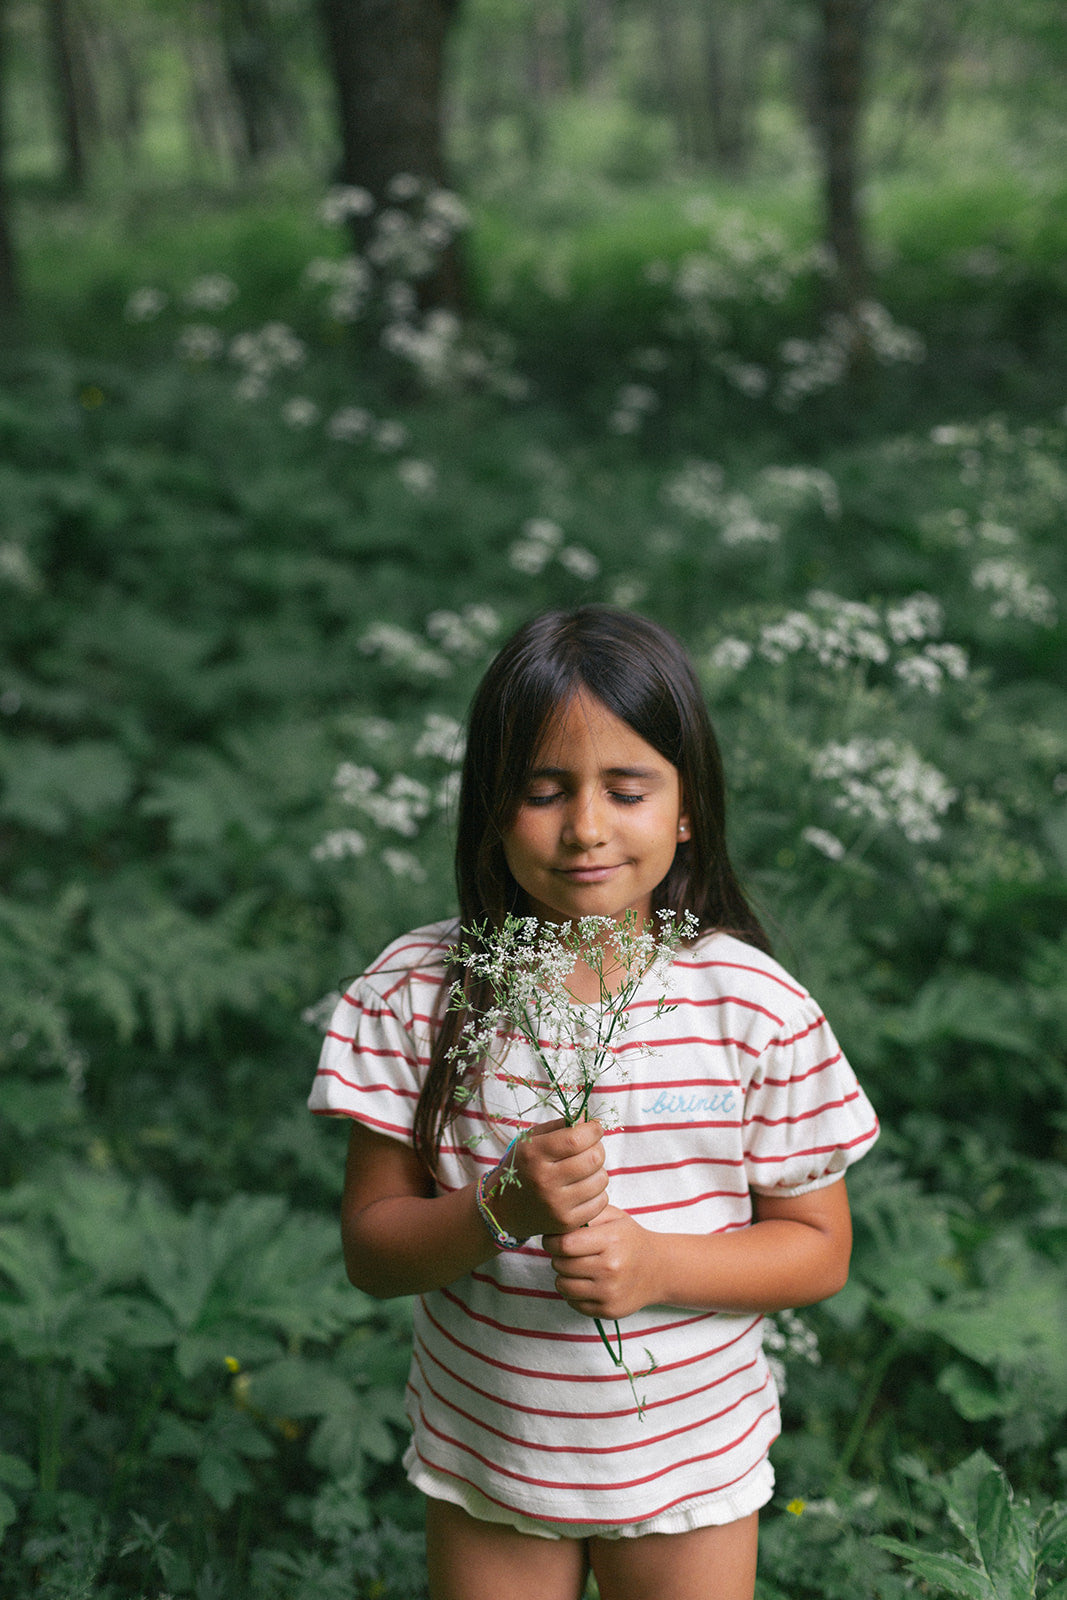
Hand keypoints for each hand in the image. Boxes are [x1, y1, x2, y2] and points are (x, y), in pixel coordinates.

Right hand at [488, 1119, 607, 1239]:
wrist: (505, 1209)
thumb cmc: (524, 1166)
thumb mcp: (533, 1140)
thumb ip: (561, 1126)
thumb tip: (590, 1120)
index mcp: (533, 1154)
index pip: (576, 1138)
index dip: (593, 1130)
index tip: (595, 1129)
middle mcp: (544, 1180)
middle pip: (593, 1158)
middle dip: (597, 1149)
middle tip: (589, 1150)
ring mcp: (556, 1205)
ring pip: (601, 1180)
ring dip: (598, 1171)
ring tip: (584, 1171)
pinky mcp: (566, 1222)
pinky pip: (601, 1201)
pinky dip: (597, 1192)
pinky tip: (583, 1189)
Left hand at [545, 1205, 659, 1320]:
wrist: (659, 1270)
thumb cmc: (631, 1240)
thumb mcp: (614, 1217)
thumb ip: (587, 1214)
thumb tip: (559, 1221)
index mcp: (611, 1241)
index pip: (564, 1244)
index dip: (552, 1241)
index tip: (553, 1239)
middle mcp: (610, 1269)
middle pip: (561, 1265)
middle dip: (558, 1257)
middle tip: (567, 1253)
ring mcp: (610, 1293)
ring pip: (563, 1286)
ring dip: (563, 1276)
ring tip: (575, 1268)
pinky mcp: (608, 1311)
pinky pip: (573, 1303)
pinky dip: (574, 1293)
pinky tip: (585, 1282)